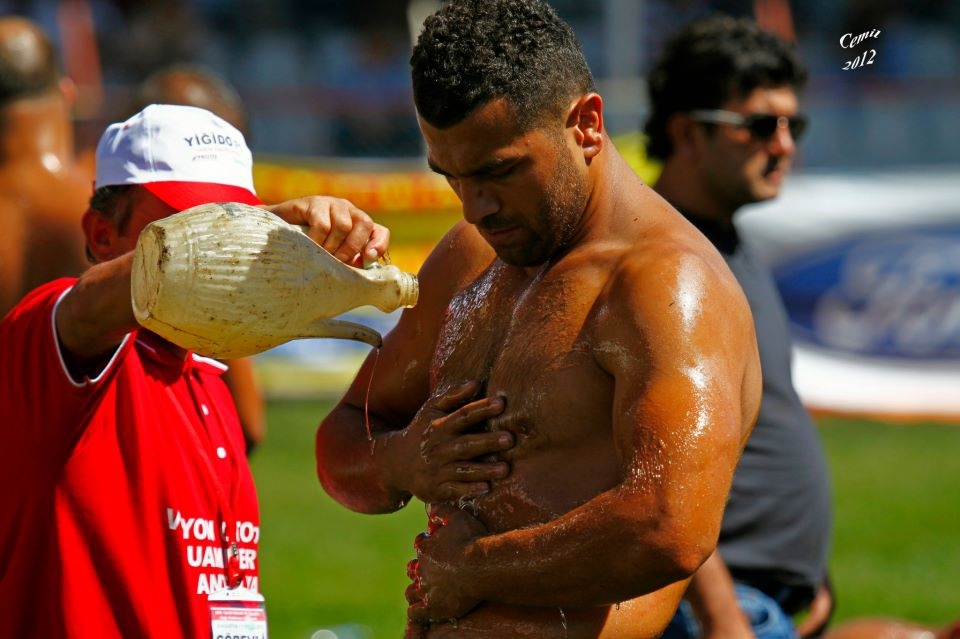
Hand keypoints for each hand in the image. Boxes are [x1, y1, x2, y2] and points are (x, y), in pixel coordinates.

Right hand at [264, 196, 389, 266]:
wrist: (276, 233)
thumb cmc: (308, 248)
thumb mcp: (331, 256)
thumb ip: (348, 262)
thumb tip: (364, 273)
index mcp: (357, 225)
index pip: (379, 231)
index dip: (379, 244)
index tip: (369, 258)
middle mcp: (348, 211)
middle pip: (365, 224)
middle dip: (353, 247)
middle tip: (338, 261)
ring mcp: (331, 204)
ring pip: (344, 225)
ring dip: (333, 246)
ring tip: (321, 255)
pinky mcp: (312, 203)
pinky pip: (322, 223)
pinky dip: (318, 239)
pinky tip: (309, 245)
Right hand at [387, 381, 512, 504]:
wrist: (394, 463)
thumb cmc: (422, 431)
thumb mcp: (431, 410)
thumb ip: (453, 396)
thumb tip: (476, 383)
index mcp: (439, 426)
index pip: (462, 415)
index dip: (481, 408)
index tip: (501, 403)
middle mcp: (438, 448)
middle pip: (465, 444)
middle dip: (487, 442)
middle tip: (509, 439)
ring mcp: (437, 470)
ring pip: (462, 470)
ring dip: (483, 470)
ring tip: (505, 469)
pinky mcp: (436, 489)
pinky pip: (453, 491)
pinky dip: (468, 491)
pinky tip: (486, 488)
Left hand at [406, 504, 486, 623]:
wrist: (481, 566)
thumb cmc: (472, 540)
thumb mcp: (457, 516)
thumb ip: (441, 510)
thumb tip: (428, 507)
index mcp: (425, 548)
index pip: (421, 544)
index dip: (429, 544)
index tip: (438, 546)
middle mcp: (422, 569)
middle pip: (414, 569)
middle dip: (420, 569)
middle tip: (432, 570)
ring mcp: (427, 589)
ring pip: (412, 591)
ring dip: (416, 590)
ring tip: (424, 590)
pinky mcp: (434, 607)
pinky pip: (416, 613)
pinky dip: (417, 611)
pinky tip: (422, 609)